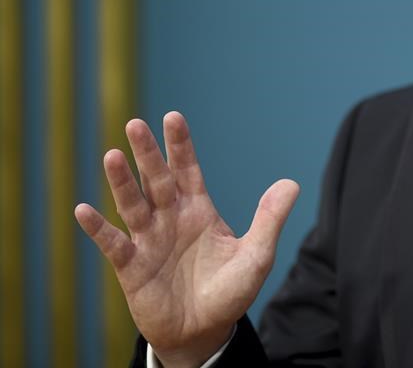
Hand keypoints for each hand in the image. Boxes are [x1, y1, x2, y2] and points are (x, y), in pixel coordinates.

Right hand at [74, 112, 299, 367]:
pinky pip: (113, 244)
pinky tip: (83, 210)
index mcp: (199, 210)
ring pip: (132, 204)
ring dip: (122, 181)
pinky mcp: (131, 267)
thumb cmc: (230, 292)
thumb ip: (269, 219)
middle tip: (136, 123)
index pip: (188, 170)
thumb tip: (291, 183)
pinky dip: (98, 229)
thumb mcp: (256, 255)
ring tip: (112, 155)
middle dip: (148, 153)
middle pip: (157, 179)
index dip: (180, 145)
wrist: (205, 332)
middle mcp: (170, 218)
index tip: (173, 117)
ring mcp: (148, 240)